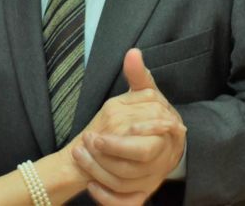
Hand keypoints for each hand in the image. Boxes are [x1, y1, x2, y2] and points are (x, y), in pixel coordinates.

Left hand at [74, 49, 185, 201]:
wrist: (165, 148)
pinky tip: (91, 185)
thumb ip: (139, 77)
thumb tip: (132, 53)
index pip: (143, 146)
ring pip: (125, 186)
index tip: (94, 133)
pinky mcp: (141, 195)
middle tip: (87, 141)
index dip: (118, 142)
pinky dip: (107, 198)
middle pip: (134, 168)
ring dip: (97, 173)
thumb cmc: (153, 119)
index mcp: (163, 139)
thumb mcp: (147, 96)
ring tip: (79, 155)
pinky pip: (126, 204)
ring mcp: (152, 181)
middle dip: (106, 156)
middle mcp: (160, 163)